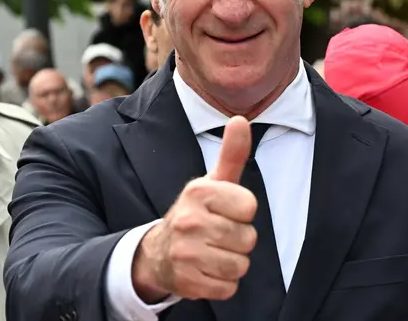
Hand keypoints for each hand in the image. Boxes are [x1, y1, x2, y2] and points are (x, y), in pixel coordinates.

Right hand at [133, 116, 257, 301]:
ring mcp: (186, 254)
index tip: (225, 210)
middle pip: (248, 239)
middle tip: (218, 234)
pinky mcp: (187, 283)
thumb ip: (231, 153)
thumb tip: (241, 120)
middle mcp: (189, 221)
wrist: (159, 253)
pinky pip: (228, 288)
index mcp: (198, 193)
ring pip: (240, 265)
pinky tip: (206, 270)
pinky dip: (222, 283)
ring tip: (213, 252)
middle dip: (238, 240)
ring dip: (232, 262)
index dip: (242, 211)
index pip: (249, 206)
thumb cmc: (196, 213)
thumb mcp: (213, 182)